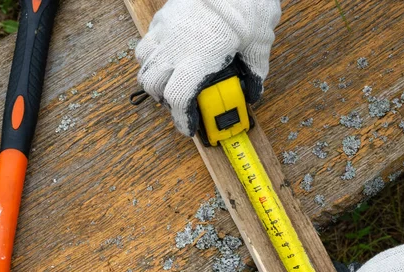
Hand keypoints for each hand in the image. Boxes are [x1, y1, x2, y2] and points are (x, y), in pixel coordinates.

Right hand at [135, 0, 280, 135]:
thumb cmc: (247, 4)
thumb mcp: (259, 44)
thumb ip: (255, 71)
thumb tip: (254, 89)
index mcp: (199, 58)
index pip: (179, 99)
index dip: (182, 119)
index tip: (188, 127)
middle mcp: (176, 47)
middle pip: (152, 84)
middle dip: (164, 99)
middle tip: (180, 103)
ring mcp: (166, 30)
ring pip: (144, 63)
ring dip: (153, 77)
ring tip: (169, 80)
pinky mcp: (164, 16)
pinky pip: (147, 41)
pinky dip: (152, 54)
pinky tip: (168, 55)